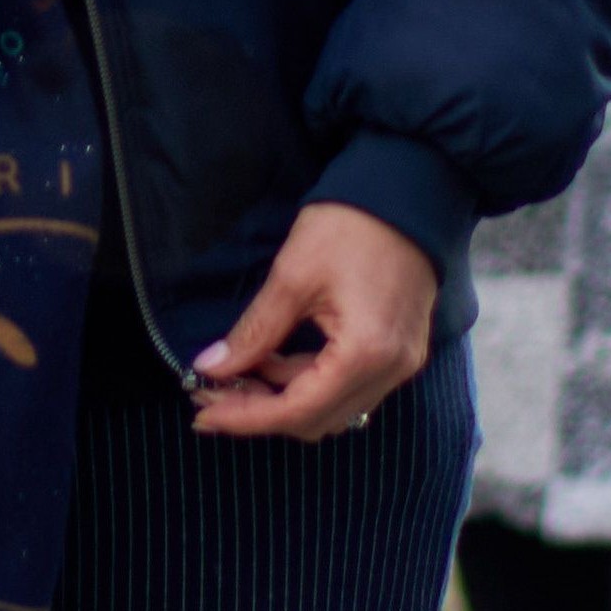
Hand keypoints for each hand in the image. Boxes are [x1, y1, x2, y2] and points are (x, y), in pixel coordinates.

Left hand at [186, 202, 441, 439]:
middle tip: (212, 394)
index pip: (297, 410)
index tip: (202, 416)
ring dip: (283, 398)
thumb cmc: (351, 226)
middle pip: (316, 419)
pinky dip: (309, 381)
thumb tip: (211, 368)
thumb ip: (254, 332)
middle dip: (260, 412)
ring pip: (332, 408)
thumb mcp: (292, 277)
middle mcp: (391, 370)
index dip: (245, 418)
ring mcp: (401, 363)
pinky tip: (274, 360)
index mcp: (366, 353)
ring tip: (237, 373)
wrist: (408, 190)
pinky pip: (349, 387)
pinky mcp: (400, 351)